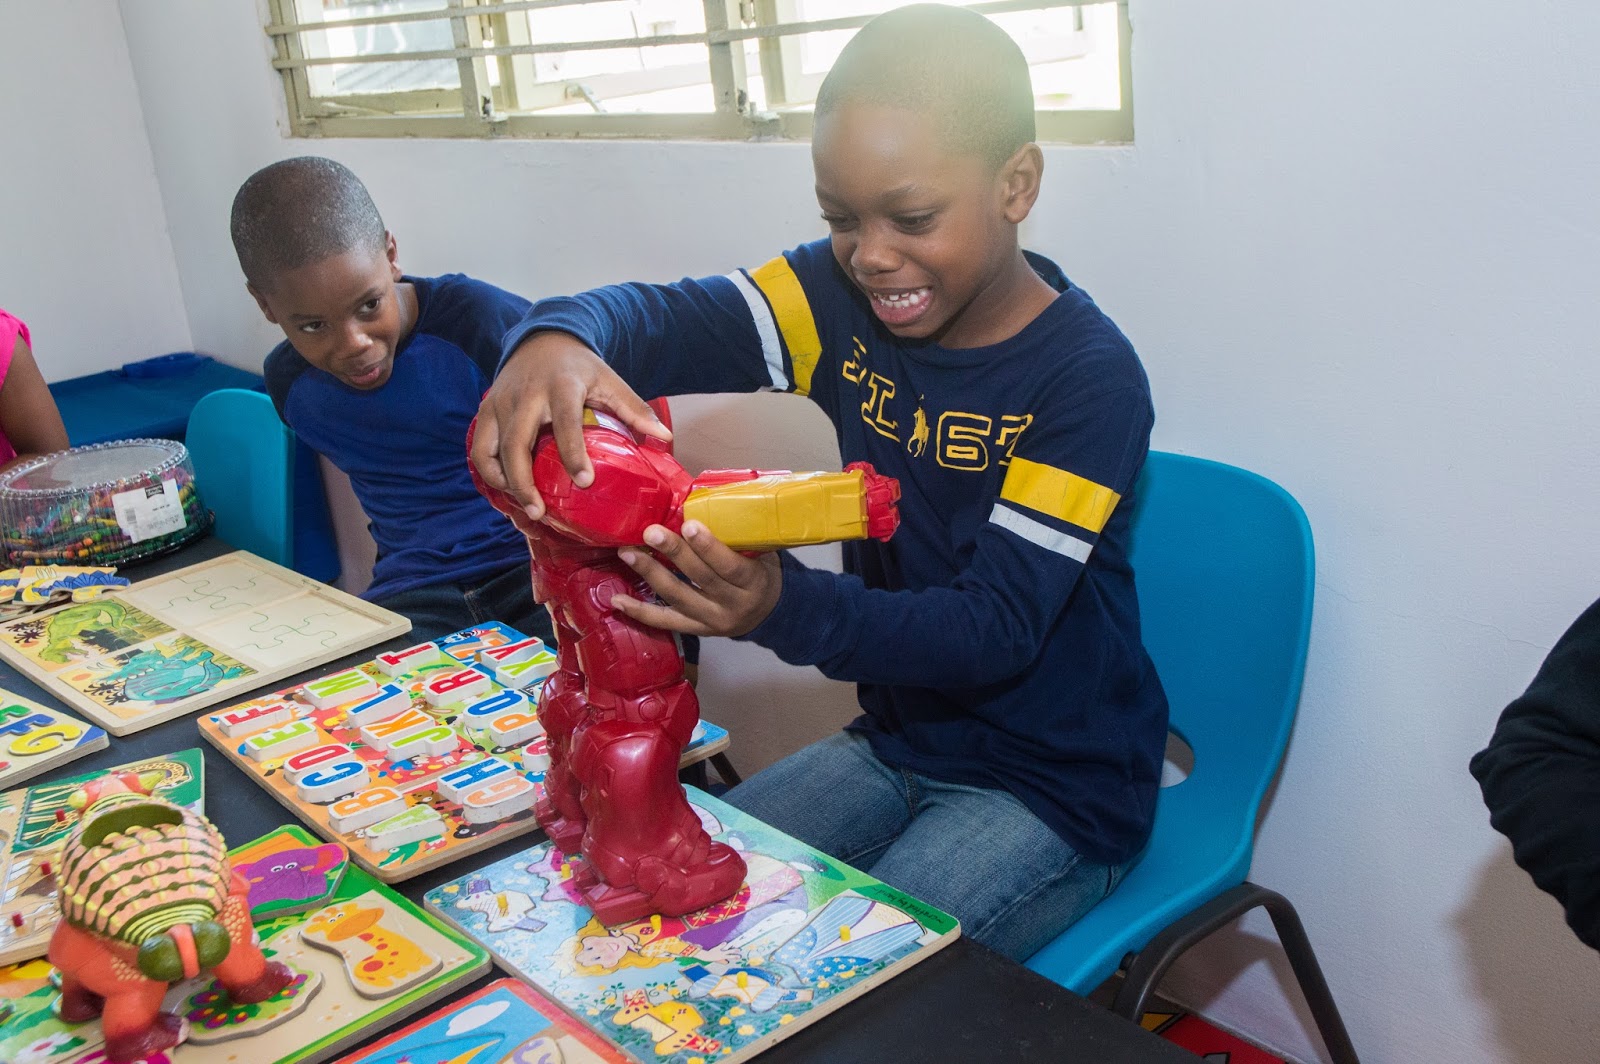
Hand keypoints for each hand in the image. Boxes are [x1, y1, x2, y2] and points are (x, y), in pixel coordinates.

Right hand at [470, 331, 669, 519]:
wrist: (543, 339)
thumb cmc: (580, 367)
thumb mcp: (610, 380)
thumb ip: (634, 409)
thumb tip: (665, 438)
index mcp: (561, 386)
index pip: (564, 422)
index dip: (573, 453)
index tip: (584, 482)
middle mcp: (525, 395)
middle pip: (516, 443)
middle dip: (524, 481)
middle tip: (540, 511)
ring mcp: (500, 402)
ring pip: (490, 449)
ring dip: (503, 482)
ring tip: (524, 506)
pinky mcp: (486, 410)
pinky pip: (480, 448)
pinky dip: (489, 473)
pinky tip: (508, 491)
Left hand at [612, 522, 781, 637]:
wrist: (769, 612)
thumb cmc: (762, 573)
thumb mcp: (762, 554)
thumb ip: (740, 537)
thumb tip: (707, 501)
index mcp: (753, 583)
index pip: (730, 566)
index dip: (708, 547)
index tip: (687, 524)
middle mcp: (732, 605)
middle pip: (700, 578)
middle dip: (674, 553)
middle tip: (650, 532)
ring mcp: (712, 621)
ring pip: (678, 598)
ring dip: (651, 574)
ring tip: (627, 553)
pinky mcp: (696, 630)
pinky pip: (666, 622)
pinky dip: (640, 611)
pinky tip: (618, 599)